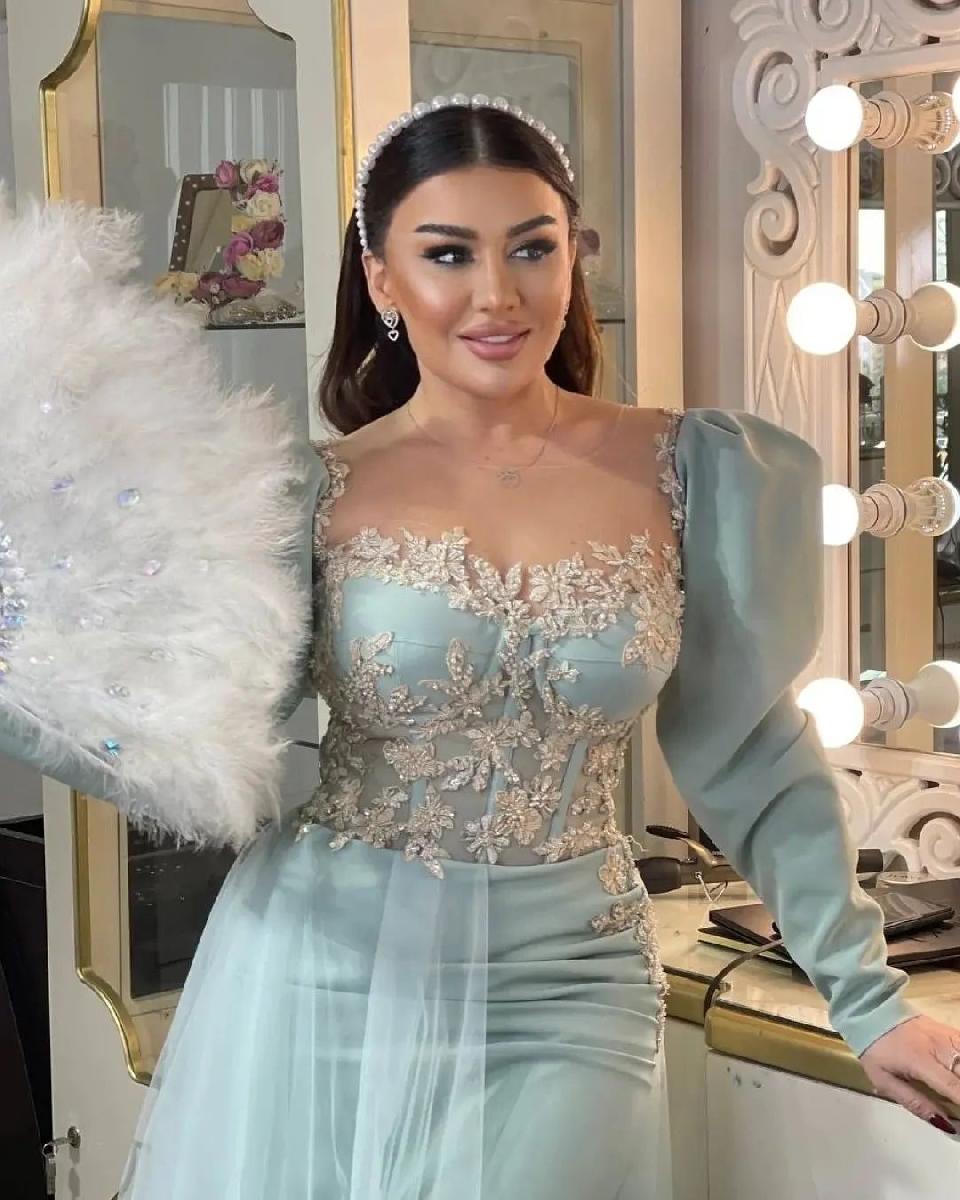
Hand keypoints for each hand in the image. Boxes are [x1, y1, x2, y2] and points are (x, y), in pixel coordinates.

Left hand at [859, 1014, 959, 1133]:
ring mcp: (946, 1035)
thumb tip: (945, 1123)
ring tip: (957, 1091)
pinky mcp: (950, 1030)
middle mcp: (938, 1046)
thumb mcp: (884, 1079)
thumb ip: (915, 1102)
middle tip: (957, 1102)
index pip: (953, 1086)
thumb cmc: (877, 1050)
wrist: (873, 1012)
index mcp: (920, 1060)